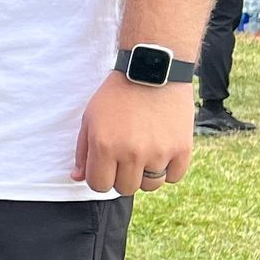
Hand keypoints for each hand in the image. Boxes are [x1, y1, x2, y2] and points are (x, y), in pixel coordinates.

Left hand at [72, 72, 195, 195]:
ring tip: (145, 153)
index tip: (106, 166)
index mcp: (105, 146)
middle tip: (126, 157)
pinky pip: (173, 177)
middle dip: (122, 176)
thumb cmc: (116, 95)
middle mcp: (132, 153)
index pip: (99, 186)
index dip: (100, 178)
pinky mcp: (182, 149)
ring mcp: (159, 153)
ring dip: (145, 174)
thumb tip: (78, 178)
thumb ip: (83, 151)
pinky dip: (168, 169)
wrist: (153, 71)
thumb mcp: (90, 118)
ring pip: (150, 185)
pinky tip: (162, 152)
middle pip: (125, 188)